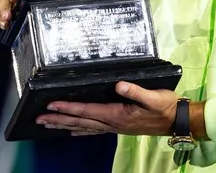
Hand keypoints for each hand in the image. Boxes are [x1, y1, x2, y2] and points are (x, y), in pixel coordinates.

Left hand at [35, 81, 177, 136]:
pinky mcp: (119, 126)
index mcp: (118, 114)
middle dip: (59, 119)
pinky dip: (80, 130)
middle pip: (81, 121)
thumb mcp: (153, 96)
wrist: (176, 121)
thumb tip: (119, 84)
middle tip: (40, 118)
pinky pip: (94, 130)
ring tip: (48, 125)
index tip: (52, 105)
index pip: (88, 110)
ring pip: (84, 127)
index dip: (69, 107)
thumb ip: (136, 91)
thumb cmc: (165, 106)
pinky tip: (72, 131)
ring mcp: (115, 127)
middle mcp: (112, 123)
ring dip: (65, 125)